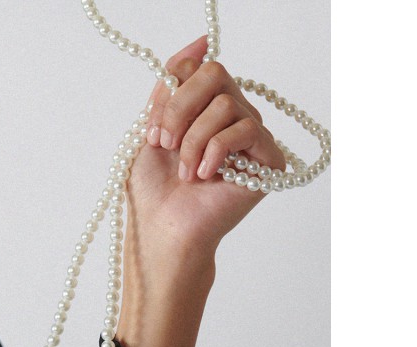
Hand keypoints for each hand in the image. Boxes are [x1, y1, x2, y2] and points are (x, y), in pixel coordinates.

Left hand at [125, 35, 286, 267]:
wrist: (163, 231)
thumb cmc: (153, 193)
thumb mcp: (150, 130)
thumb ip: (170, 87)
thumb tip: (199, 43)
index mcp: (203, 111)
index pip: (198, 67)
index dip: (172, 91)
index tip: (152, 131)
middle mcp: (230, 119)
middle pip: (215, 74)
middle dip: (180, 109)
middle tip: (165, 145)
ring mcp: (250, 140)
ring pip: (226, 103)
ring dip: (194, 139)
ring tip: (185, 172)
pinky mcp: (267, 161)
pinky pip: (246, 128)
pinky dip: (216, 150)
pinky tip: (204, 177)